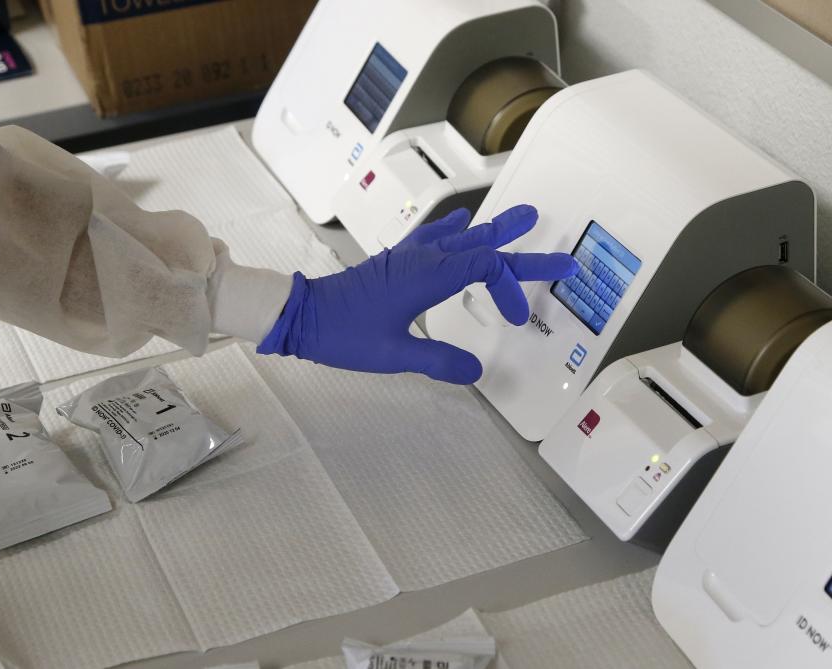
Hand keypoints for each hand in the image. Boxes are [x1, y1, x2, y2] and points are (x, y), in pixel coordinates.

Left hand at [257, 205, 578, 383]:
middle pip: (483, 247)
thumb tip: (475, 370)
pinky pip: (432, 236)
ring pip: (462, 237)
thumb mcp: (394, 355)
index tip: (516, 317)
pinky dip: (453, 228)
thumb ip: (437, 361)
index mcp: (428, 277)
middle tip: (559, 251)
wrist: (303, 315)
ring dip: (494, 231)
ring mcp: (409, 256)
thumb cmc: (343, 334)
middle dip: (523, 250)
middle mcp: (423, 259)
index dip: (512, 288)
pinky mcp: (396, 261)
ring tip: (523, 217)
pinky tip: (460, 220)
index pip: (487, 268)